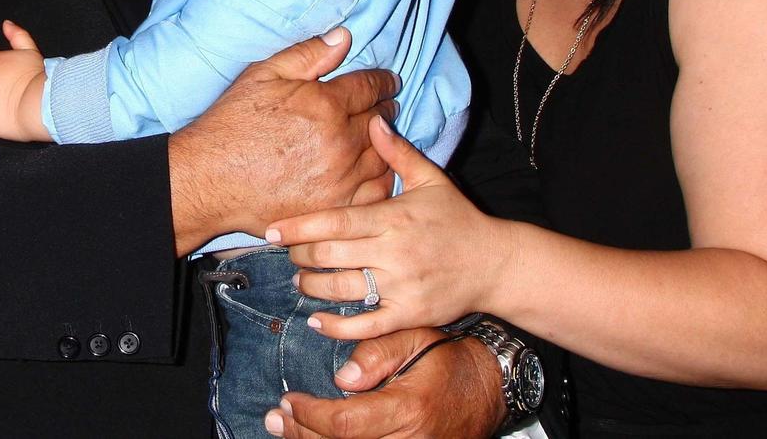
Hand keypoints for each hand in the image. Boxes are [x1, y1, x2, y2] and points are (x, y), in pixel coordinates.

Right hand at [168, 29, 397, 253]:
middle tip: (386, 106)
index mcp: (326, 105)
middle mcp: (341, 142)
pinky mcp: (336, 208)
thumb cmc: (232, 125)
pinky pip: (377, 191)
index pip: (371, 86)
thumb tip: (344, 37)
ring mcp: (341, 179)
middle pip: (382, 119)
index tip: (389, 82)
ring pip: (384, 156)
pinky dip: (381, 178)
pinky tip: (374, 170)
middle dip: (386, 108)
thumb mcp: (262, 75)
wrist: (209, 179)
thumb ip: (307, 55)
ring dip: (386, 143)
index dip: (383, 81)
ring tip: (382, 137)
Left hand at [264, 328, 503, 437]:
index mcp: (407, 410)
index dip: (311, 416)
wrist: (490, 386)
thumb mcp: (414, 338)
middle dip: (302, 435)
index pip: (346, 424)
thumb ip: (377, 354)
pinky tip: (315, 438)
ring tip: (286, 428)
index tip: (289, 400)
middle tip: (276, 417)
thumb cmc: (448, 358)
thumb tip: (342, 378)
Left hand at [268, 116, 513, 338]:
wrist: (496, 264)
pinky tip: (316, 320)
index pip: (336, 222)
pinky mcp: (409, 314)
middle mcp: (394, 252)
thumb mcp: (431, 179)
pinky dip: (336, 326)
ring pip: (342, 290)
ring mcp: (401, 286)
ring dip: (312, 287)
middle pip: (332, 256)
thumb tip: (374, 119)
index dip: (299, 227)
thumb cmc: (458, 218)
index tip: (270, 230)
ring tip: (300, 279)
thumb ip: (398, 152)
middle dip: (300, 256)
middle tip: (287, 252)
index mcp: (394, 217)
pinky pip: (365, 325)